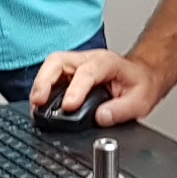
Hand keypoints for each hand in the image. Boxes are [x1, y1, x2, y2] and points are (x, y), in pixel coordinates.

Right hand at [28, 48, 167, 126]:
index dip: (75, 89)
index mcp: (106, 63)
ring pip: (50, 67)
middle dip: (45, 81)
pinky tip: (39, 104)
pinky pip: (50, 76)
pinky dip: (42, 89)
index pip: (87, 72)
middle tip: (39, 101)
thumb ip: (121, 110)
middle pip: (58, 61)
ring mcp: (76, 64)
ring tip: (36, 105)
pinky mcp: (69, 73)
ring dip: (39, 85)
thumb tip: (101, 118)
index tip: (69, 106)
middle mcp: (88, 59)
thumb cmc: (139, 85)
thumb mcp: (140, 101)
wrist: (141, 77)